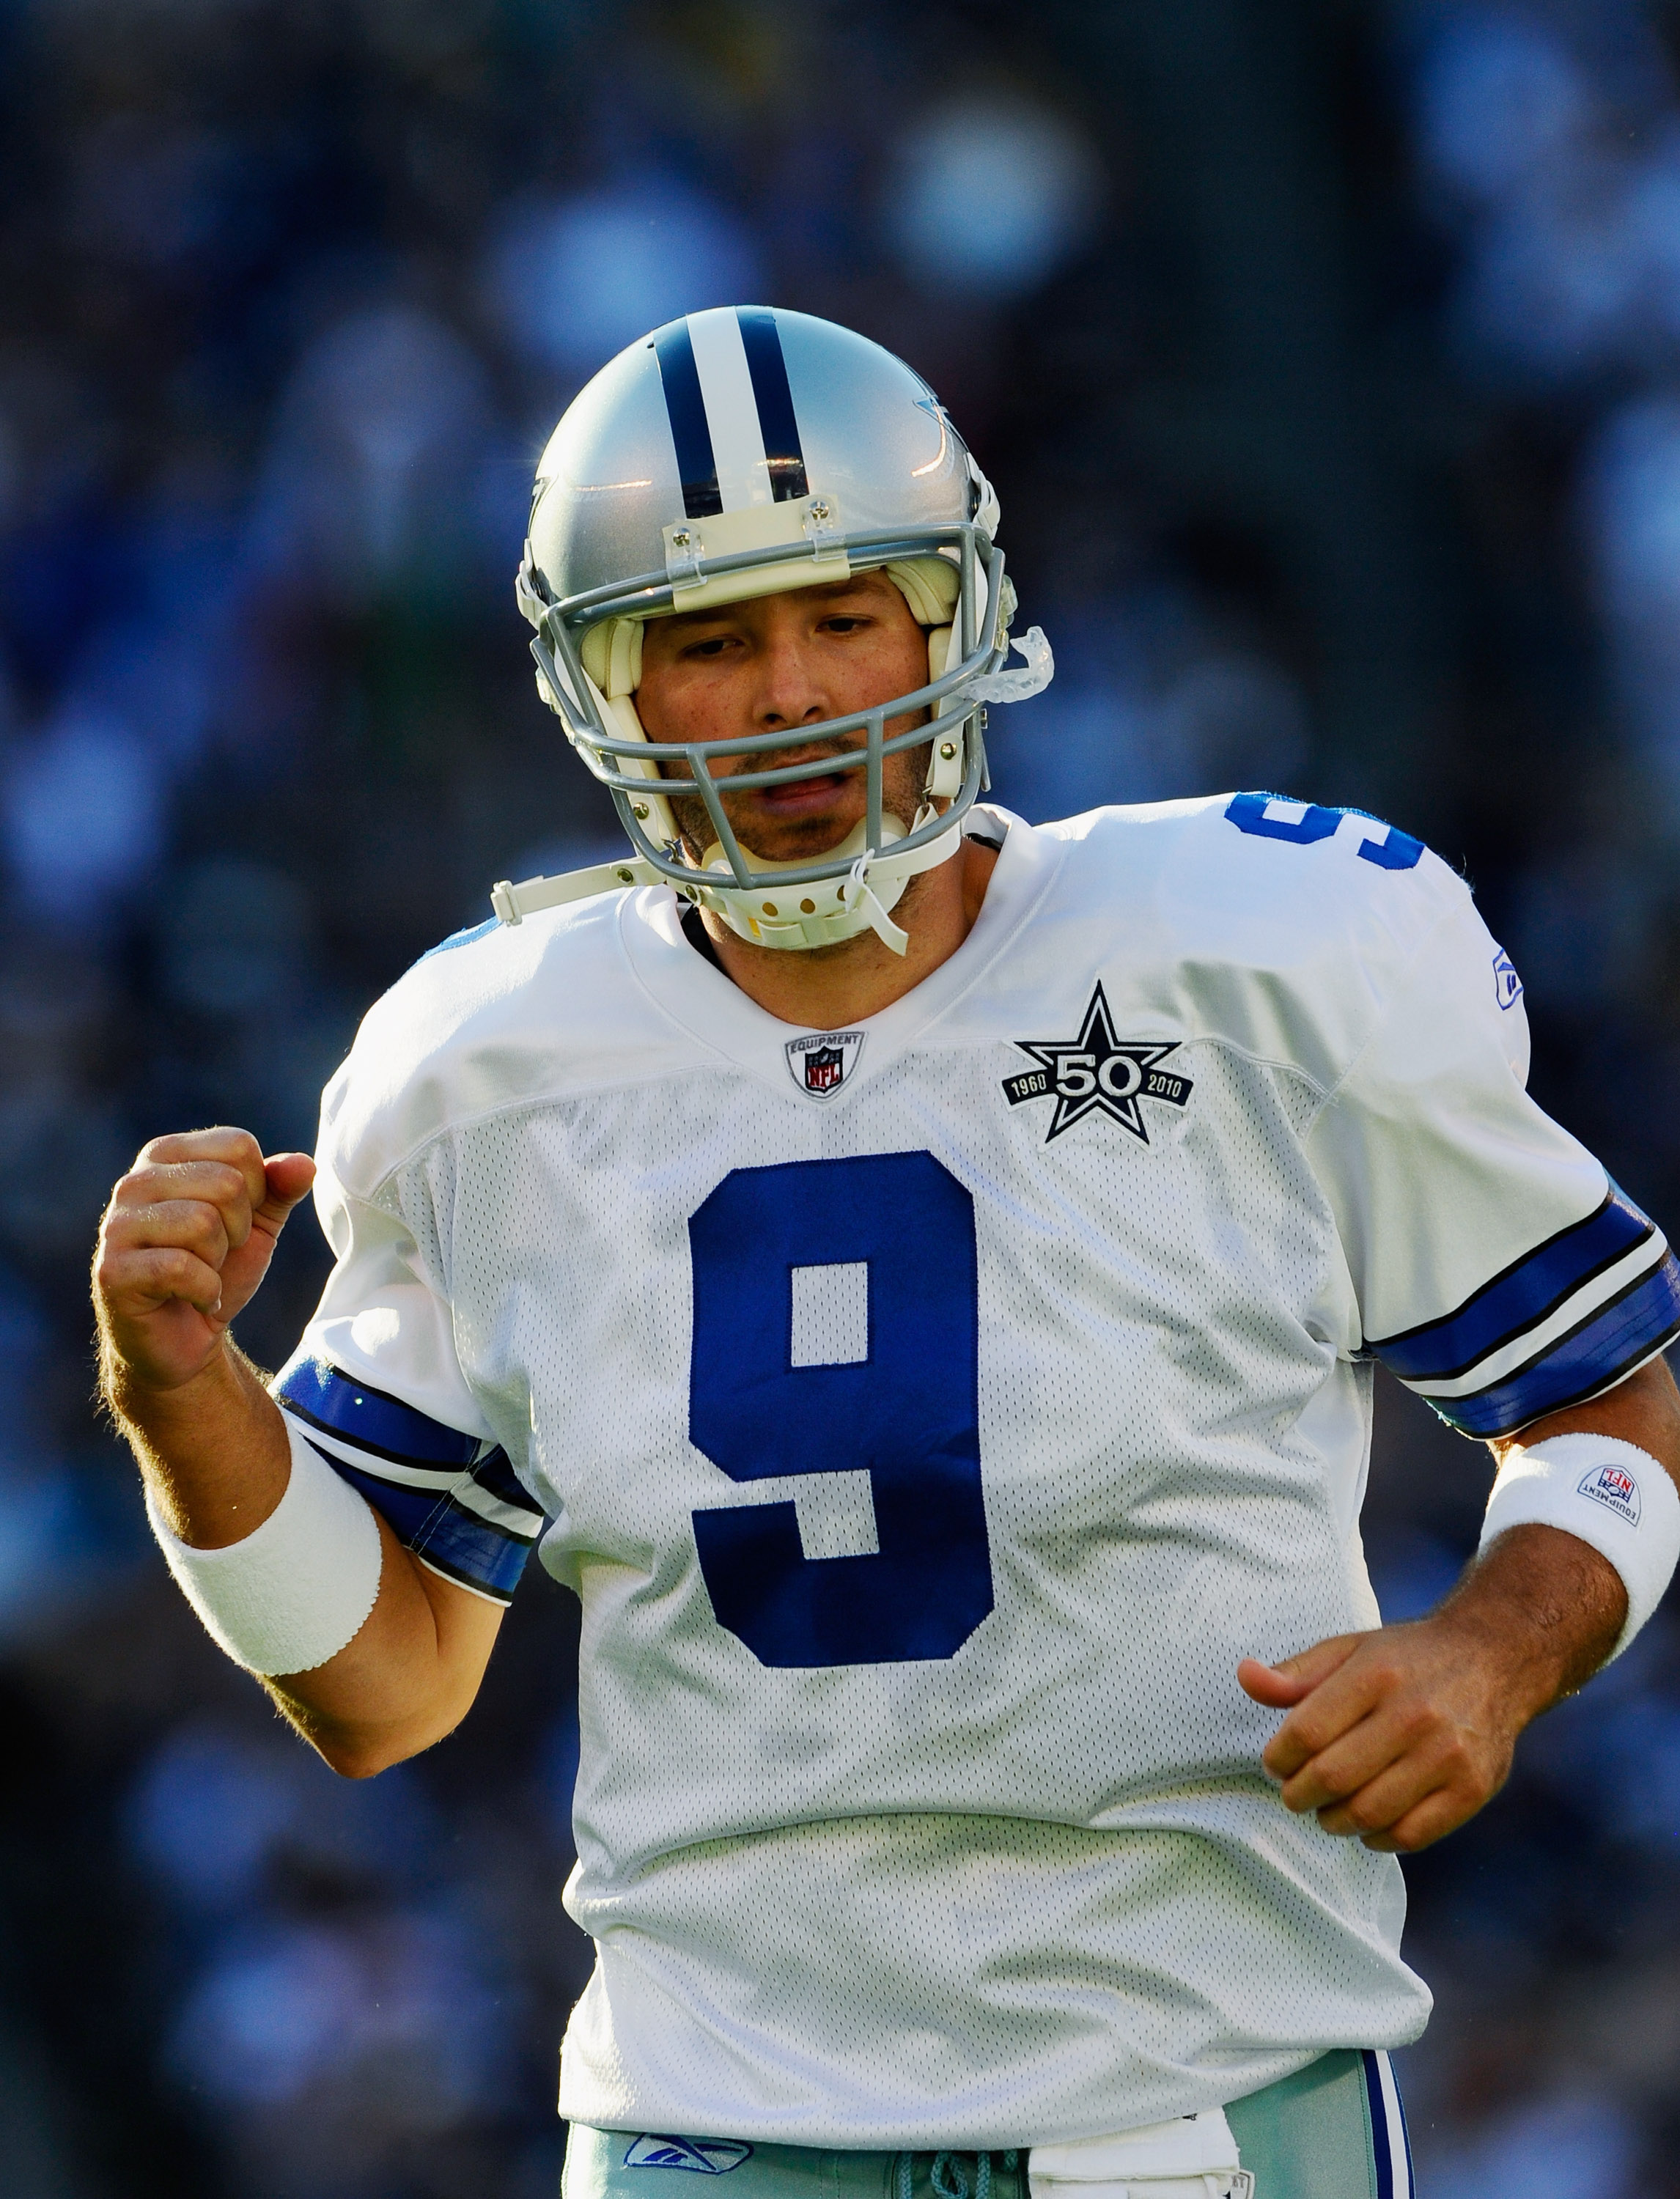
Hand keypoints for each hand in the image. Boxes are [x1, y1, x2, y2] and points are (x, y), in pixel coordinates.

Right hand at [94, 1128, 315, 1396]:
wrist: (186, 1339)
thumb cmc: (219, 1270)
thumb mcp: (259, 1223)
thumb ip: (281, 1188)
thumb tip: (304, 1165)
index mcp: (166, 1155)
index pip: (237, 1145)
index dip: (256, 1190)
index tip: (233, 1221)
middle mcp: (134, 1182)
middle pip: (225, 1184)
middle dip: (239, 1229)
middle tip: (217, 1254)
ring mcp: (117, 1226)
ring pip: (202, 1223)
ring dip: (218, 1261)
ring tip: (201, 1273)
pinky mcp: (112, 1270)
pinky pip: (182, 1268)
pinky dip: (206, 1292)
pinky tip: (193, 1299)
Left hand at [1237, 1615, 1528, 1853]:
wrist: (1494, 1661)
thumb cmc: (1406, 1659)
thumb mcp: (1349, 1649)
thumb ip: (1295, 1672)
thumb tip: (1245, 1677)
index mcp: (1376, 1674)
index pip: (1306, 1732)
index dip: (1279, 1758)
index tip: (1274, 1764)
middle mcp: (1414, 1714)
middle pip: (1333, 1776)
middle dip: (1299, 1795)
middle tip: (1293, 1794)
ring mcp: (1447, 1755)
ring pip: (1368, 1812)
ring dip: (1333, 1821)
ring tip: (1326, 1810)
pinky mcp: (1472, 1789)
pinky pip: (1410, 1835)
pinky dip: (1376, 1838)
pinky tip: (1365, 1824)